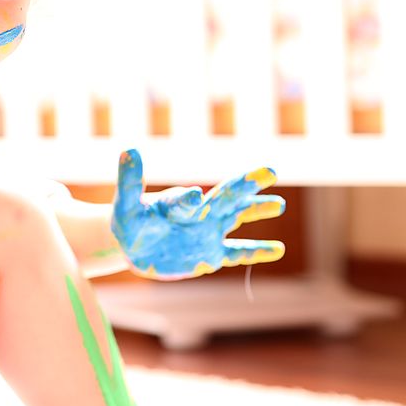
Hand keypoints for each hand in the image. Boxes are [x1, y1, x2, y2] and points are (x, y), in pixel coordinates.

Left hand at [111, 149, 285, 279]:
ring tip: (279, 204)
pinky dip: (256, 252)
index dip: (188, 199)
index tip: (192, 196)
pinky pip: (237, 253)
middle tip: (271, 171)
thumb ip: (129, 180)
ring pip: (237, 218)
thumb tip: (128, 149)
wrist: (132, 245)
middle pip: (226, 197)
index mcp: (178, 202)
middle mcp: (199, 214)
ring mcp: (207, 233)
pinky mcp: (210, 256)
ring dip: (257, 210)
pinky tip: (277, 249)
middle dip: (246, 185)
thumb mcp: (125, 204)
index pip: (186, 200)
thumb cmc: (128, 222)